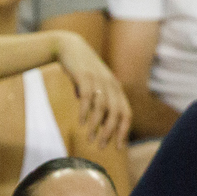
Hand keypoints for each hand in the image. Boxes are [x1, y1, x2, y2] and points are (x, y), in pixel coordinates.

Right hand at [53, 31, 130, 149]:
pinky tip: (81, 123)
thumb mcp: (94, 86)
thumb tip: (97, 120)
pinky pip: (87, 97)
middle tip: (101, 147)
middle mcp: (111, 84)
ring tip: (89, 139)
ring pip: (102, 107)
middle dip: (110, 132)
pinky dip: (85, 112)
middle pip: (116, 113)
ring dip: (97, 125)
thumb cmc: (82, 70)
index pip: (126, 113)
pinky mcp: (85, 76)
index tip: (118, 147)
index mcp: (116, 89)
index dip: (123, 131)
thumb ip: (98, 101)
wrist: (70, 48)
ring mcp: (99, 80)